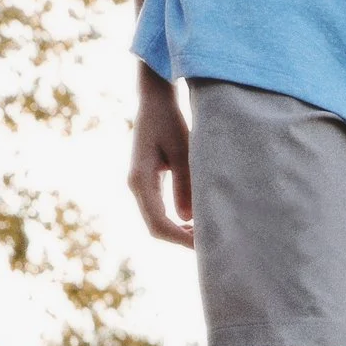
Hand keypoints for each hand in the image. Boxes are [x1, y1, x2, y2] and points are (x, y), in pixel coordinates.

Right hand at [129, 67, 196, 247]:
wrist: (154, 100)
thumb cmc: (170, 120)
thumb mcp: (182, 150)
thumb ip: (185, 183)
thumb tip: (188, 218)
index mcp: (141, 179)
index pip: (158, 223)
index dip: (180, 238)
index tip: (204, 245)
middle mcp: (136, 185)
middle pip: (156, 227)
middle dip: (181, 238)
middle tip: (209, 244)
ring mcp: (139, 184)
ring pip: (156, 221)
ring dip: (179, 231)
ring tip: (205, 234)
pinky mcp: (146, 181)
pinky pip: (158, 210)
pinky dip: (175, 220)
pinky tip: (194, 221)